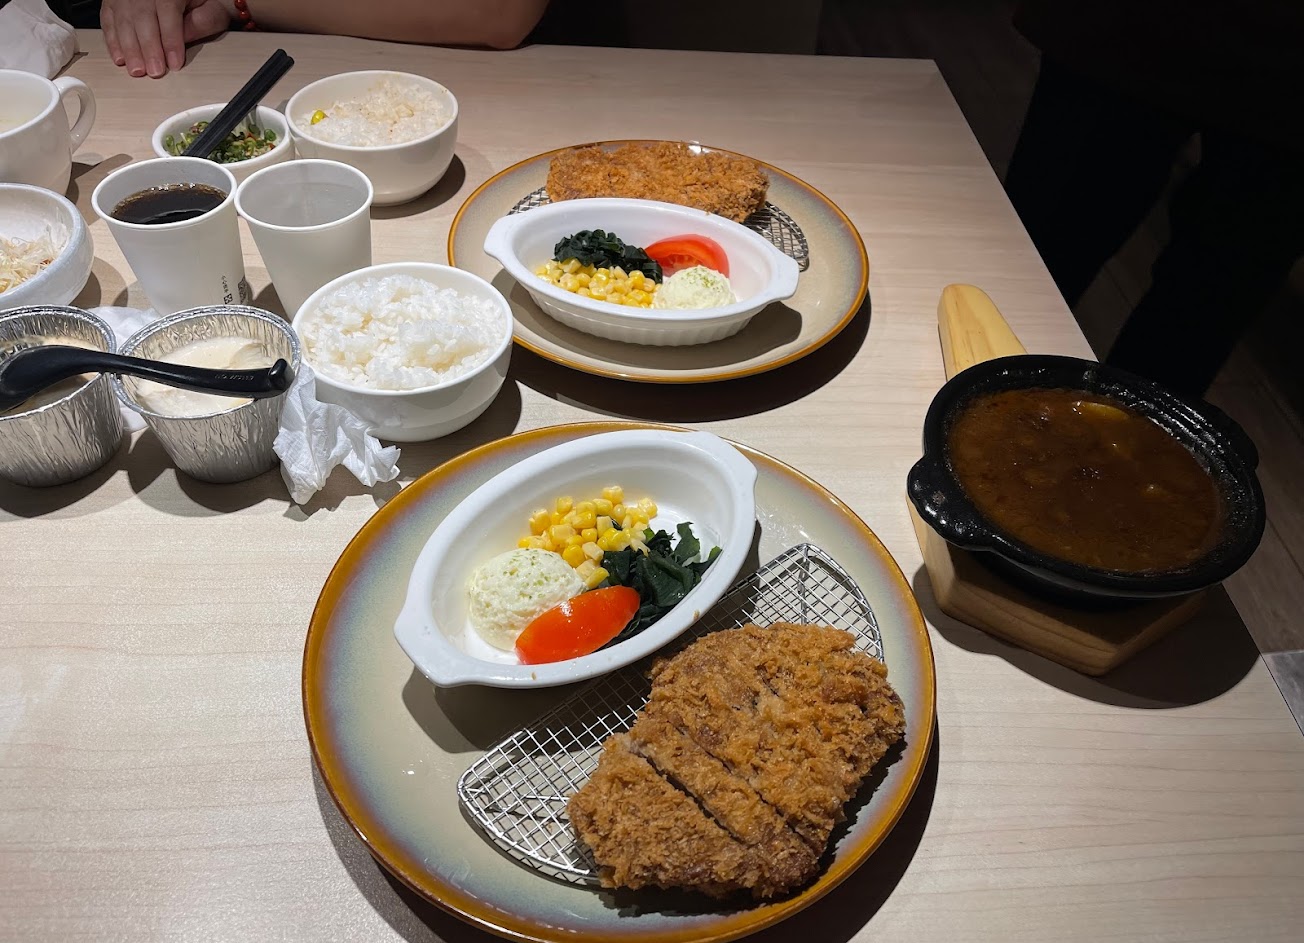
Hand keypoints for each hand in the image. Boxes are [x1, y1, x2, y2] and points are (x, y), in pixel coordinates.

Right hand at [102, 0, 234, 77]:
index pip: (168, 11)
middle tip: (154, 71)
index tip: (174, 63)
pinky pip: (108, 19)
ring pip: (123, 19)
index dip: (171, 40)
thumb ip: (202, 21)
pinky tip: (120, 58)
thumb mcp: (210, 6)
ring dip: (129, 48)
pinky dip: (113, 40)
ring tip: (137, 70)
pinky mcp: (113, 1)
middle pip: (142, 17)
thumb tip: (183, 42)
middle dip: (148, 48)